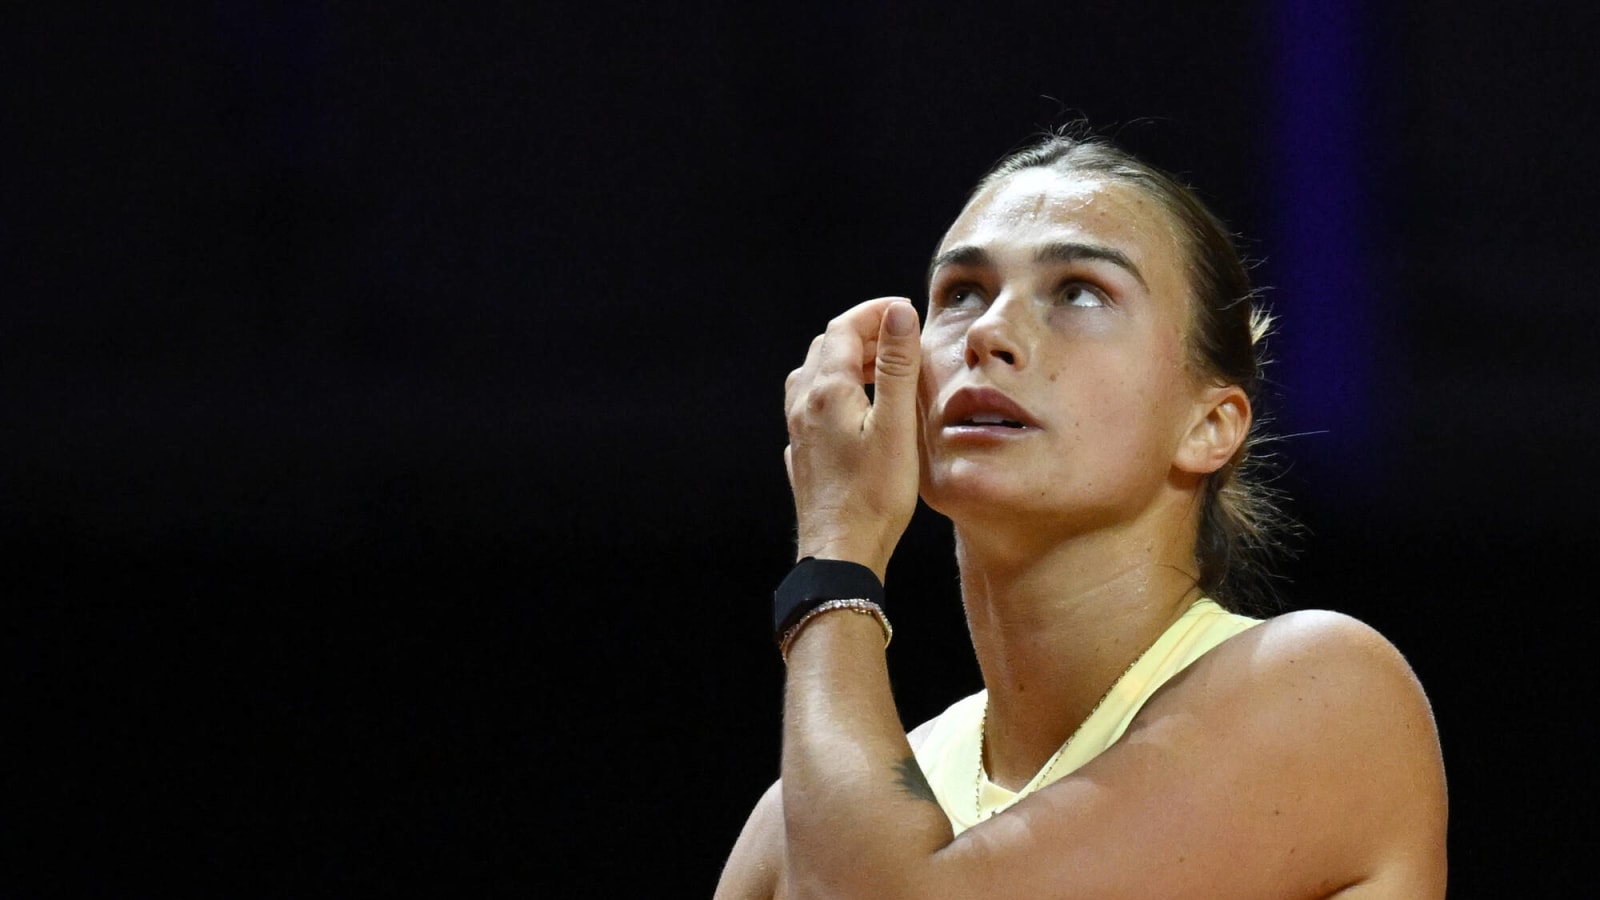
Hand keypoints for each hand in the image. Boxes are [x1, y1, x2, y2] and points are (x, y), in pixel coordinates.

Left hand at [783, 297, 921, 581]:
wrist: (841, 553)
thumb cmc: (874, 495)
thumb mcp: (895, 426)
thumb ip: (897, 367)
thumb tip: (899, 314)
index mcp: (827, 392)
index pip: (845, 329)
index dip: (874, 312)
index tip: (904, 310)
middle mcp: (804, 406)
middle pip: (827, 348)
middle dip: (862, 333)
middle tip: (898, 339)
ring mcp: (799, 432)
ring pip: (814, 377)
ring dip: (847, 363)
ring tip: (881, 371)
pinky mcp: (803, 456)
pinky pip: (812, 407)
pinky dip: (836, 392)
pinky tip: (855, 412)